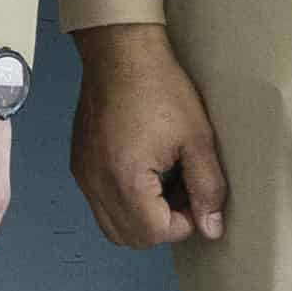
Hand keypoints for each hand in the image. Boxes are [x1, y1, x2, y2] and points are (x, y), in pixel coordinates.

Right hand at [69, 23, 228, 248]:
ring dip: (142, 218)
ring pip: (112, 226)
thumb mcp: (197, 138)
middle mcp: (96, 183)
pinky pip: (100, 203)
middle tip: (182, 192)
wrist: (120, 52)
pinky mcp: (79, 165)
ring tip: (164, 183)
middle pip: (130, 238)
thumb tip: (211, 228)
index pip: (155, 233)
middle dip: (162, 226)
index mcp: (125, 179)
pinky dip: (124, 202)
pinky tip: (144, 172)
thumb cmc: (158, 87)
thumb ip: (207, 188)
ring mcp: (83, 175)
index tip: (195, 195)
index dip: (184, 223)